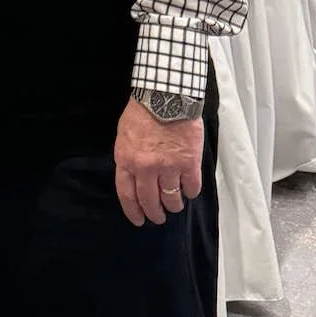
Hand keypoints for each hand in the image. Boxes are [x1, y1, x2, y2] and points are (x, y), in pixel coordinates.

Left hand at [113, 98, 203, 227]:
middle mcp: (146, 168)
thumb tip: (133, 177)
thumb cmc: (142, 112)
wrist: (166, 96)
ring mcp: (168, 167)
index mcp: (126, 160)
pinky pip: (191, 187)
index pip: (127, 194)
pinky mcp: (189, 163)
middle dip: (154, 213)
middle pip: (149, 201)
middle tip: (159, 217)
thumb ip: (128, 158)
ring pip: (171, 198)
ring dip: (174, 205)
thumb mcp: (124, 136)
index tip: (139, 220)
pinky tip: (189, 191)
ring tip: (175, 205)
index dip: (133, 211)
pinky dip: (190, 192)